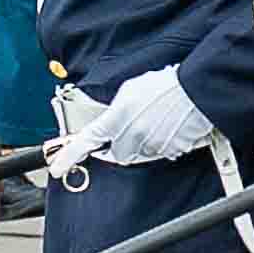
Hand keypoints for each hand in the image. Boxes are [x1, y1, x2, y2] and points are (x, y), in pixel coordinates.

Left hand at [67, 64, 216, 167]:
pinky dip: (164, 145)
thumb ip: (116, 110)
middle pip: (118, 154)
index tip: (57, 167)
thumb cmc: (166, 85)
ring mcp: (151, 144)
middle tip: (135, 129)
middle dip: (122, 146)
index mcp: (118, 117)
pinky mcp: (169, 151)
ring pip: (140, 154)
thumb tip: (110, 120)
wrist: (196, 88)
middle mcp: (132, 134)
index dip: (69, 156)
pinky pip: (161, 153)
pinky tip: (170, 128)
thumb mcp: (131, 90)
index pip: (87, 140)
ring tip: (158, 122)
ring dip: (144, 144)